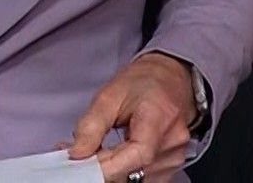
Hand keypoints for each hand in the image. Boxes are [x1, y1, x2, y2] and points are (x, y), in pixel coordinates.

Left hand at [65, 52, 196, 180]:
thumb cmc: (141, 82)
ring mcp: (175, 155)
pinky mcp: (171, 166)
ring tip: (100, 150)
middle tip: (81, 154)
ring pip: (136, 178)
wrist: (168, 79)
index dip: (108, 165)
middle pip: (135, 170)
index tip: (81, 164)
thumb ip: (91, 126)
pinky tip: (115, 156)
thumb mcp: (109, 95)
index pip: (138, 154)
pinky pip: (143, 177)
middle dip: (103, 166)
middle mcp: (173, 140)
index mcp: (160, 116)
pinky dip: (124, 171)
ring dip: (113, 170)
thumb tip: (77, 153)